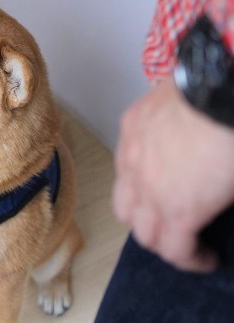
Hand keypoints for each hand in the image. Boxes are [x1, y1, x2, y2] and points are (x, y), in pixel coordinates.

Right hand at [113, 76, 233, 271]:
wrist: (218, 85)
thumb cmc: (233, 135)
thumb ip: (217, 208)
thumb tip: (213, 209)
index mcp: (180, 208)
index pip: (172, 251)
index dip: (190, 260)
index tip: (205, 257)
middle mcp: (146, 188)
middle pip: (140, 232)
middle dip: (161, 241)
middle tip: (180, 237)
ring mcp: (131, 156)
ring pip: (122, 200)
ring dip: (138, 212)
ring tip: (157, 206)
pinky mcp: (129, 127)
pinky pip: (123, 161)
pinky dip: (134, 173)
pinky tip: (153, 163)